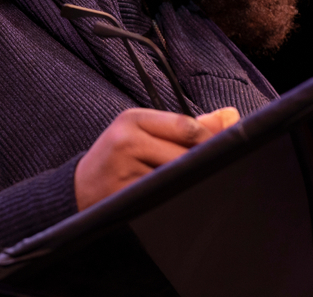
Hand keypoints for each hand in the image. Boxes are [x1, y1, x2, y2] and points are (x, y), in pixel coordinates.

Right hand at [74, 107, 239, 210]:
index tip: (223, 150)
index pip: (185, 126)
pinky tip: (174, 198)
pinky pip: (161, 197)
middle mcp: (125, 140)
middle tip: (214, 172)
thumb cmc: (120, 155)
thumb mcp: (145, 131)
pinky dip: (173, 197)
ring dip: (187, 183)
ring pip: (174, 178)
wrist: (80, 188)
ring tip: (189, 184)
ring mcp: (123, 169)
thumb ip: (188, 125)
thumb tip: (232, 115)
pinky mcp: (123, 195)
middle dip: (200, 165)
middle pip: (182, 154)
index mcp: (133, 118)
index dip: (209, 140)